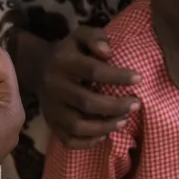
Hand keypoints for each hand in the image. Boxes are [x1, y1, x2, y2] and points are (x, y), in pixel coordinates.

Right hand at [36, 26, 139, 149]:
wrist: (39, 69)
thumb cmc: (69, 52)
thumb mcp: (80, 36)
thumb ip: (96, 37)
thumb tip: (108, 53)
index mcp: (63, 62)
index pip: (93, 70)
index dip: (118, 76)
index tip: (139, 78)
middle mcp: (55, 86)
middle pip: (87, 102)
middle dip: (116, 106)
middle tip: (136, 104)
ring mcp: (51, 108)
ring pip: (77, 126)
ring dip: (104, 126)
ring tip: (123, 121)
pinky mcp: (51, 124)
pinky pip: (68, 140)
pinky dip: (88, 142)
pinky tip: (104, 134)